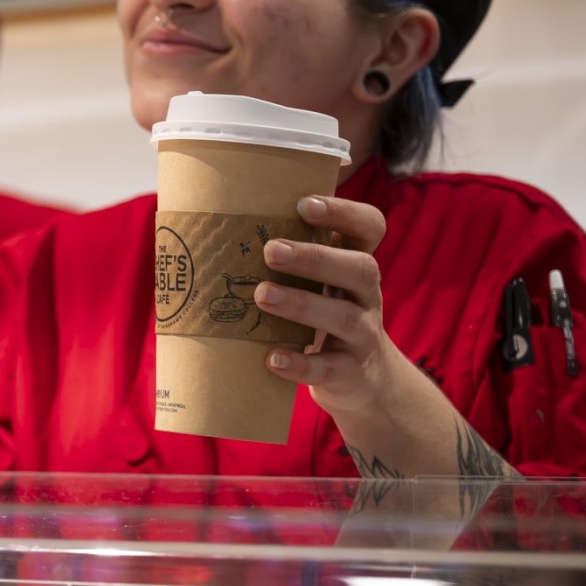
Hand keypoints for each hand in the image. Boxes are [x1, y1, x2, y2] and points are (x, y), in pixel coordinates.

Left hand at [252, 195, 416, 415]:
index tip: (304, 204)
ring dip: (301, 304)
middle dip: (315, 258)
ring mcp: (363, 336)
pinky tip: (271, 357)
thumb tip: (217, 227)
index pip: (369, 227)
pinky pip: (328, 368)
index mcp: (355, 264)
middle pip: (360, 268)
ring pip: (344, 317)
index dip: (344, 212)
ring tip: (262, 295)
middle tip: (272, 250)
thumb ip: (290, 259)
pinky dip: (300, 364)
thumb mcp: (319, 284)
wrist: (361, 381)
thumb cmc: (323, 317)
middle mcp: (366, 296)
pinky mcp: (350, 373)